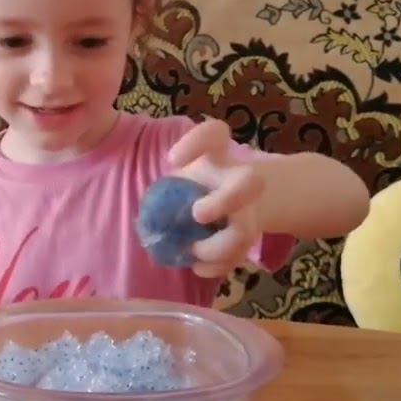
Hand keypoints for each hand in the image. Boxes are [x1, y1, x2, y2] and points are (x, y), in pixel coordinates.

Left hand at [166, 119, 264, 277]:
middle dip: (225, 201)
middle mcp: (241, 180)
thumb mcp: (187, 174)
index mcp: (219, 155)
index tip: (172, 160)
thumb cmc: (204, 184)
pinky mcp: (250, 238)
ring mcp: (250, 211)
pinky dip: (216, 266)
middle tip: (198, 214)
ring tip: (192, 250)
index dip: (195, 142)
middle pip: (250, 183)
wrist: (247, 201)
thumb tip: (150, 214)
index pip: (215, 133)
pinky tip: (197, 266)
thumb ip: (169, 187)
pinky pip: (239, 257)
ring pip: (243, 231)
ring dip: (214, 247)